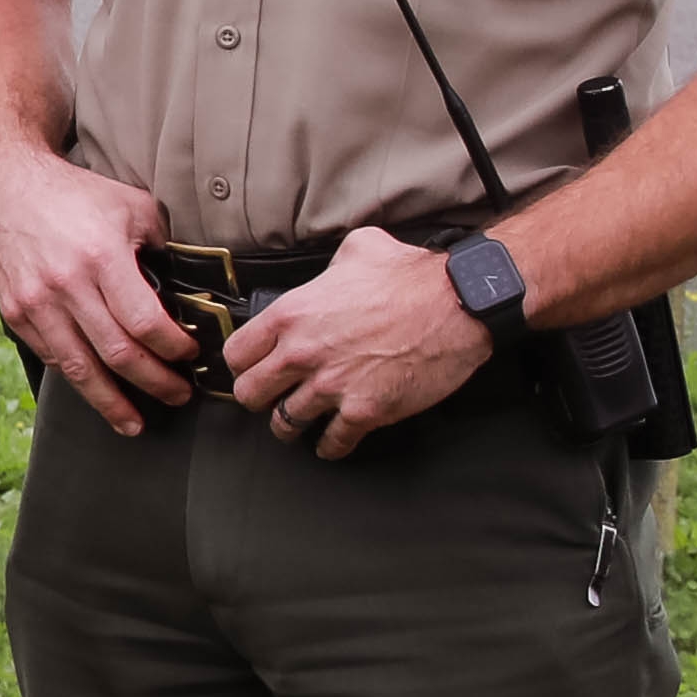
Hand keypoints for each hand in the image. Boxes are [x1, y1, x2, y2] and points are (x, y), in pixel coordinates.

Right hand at [0, 138, 194, 433]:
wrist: (7, 185)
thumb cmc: (74, 194)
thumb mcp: (133, 206)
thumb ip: (163, 248)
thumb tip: (188, 288)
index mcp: (101, 257)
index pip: (145, 323)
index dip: (174, 349)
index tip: (190, 355)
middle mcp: (66, 286)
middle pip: (118, 355)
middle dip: (155, 383)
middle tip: (178, 395)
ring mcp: (36, 303)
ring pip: (80, 369)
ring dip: (112, 401)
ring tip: (134, 420)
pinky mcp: (16, 313)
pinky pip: (53, 357)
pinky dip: (78, 379)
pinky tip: (98, 390)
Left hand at [219, 229, 490, 462]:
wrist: (458, 302)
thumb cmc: (412, 274)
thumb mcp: (359, 249)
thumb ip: (331, 265)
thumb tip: (333, 269)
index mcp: (291, 315)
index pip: (237, 353)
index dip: (244, 363)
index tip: (253, 367)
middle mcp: (302, 353)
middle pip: (250, 394)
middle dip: (259, 397)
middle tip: (272, 397)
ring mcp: (332, 386)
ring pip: (285, 423)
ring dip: (290, 424)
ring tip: (297, 422)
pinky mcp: (366, 410)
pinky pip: (333, 441)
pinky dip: (330, 446)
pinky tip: (331, 443)